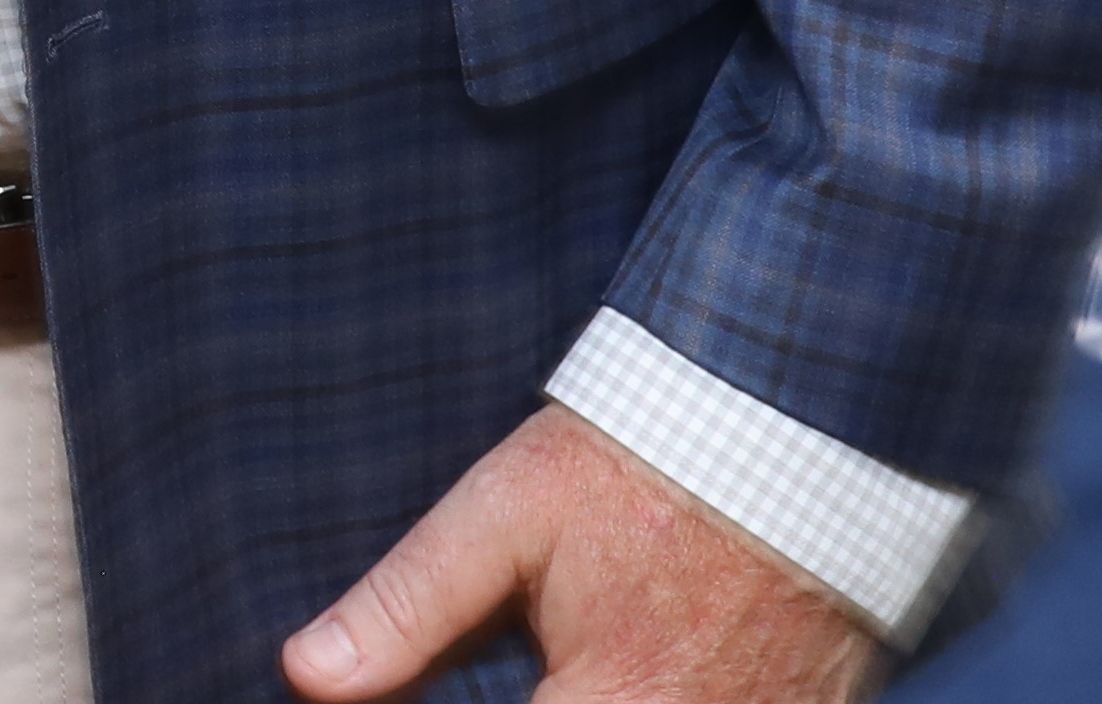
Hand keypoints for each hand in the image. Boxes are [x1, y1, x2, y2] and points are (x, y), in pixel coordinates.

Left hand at [281, 402, 882, 703]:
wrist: (797, 424)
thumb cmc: (642, 463)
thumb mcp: (510, 512)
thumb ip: (409, 605)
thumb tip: (305, 676)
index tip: (451, 686)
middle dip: (534, 700)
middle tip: (528, 662)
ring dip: (587, 700)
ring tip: (564, 662)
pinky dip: (649, 698)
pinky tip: (614, 667)